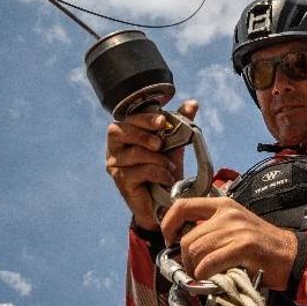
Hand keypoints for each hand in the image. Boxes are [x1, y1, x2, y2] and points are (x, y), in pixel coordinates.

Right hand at [105, 100, 197, 230]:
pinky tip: (167, 179)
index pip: (128, 118)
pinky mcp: (121, 182)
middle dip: (145, 134)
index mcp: (124, 132)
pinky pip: (141, 171)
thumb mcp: (173, 143)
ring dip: (158, 159)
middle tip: (161, 143)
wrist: (163, 202)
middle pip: (122, 131)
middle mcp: (114, 147)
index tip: (163, 121)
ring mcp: (114, 165)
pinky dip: (159, 173)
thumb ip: (180, 122)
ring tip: (170, 167)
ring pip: (135, 153)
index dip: (145, 118)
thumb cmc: (164, 168)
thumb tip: (193, 103)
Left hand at [161, 197, 297, 290]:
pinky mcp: (243, 246)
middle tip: (191, 269)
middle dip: (185, 259)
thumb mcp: (232, 225)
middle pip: (188, 237)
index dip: (168, 223)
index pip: (182, 205)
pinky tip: (210, 277)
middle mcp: (227, 213)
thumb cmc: (260, 245)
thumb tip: (179, 242)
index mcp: (222, 204)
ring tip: (203, 275)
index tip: (168, 240)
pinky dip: (204, 274)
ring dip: (195, 269)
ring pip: (196, 251)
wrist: (289, 254)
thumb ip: (208, 228)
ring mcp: (235, 228)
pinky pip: (209, 262)